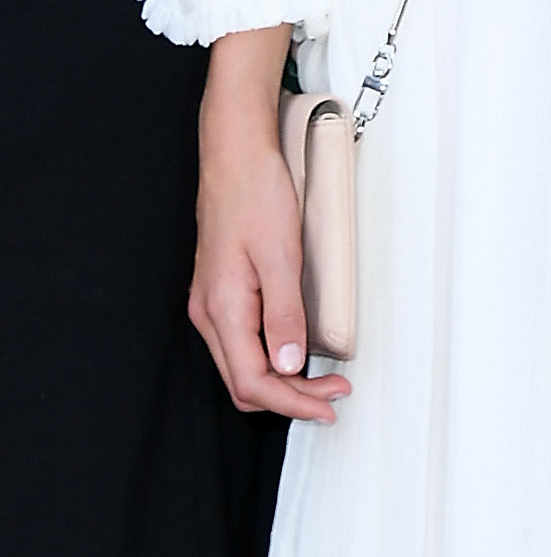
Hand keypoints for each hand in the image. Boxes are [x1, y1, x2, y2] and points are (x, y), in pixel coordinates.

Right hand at [192, 54, 351, 420]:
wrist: (235, 153)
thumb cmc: (254, 193)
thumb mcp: (280, 254)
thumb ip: (285, 314)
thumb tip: (290, 366)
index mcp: (222, 309)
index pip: (254, 381)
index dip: (293, 402)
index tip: (329, 403)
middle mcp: (210, 313)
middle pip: (245, 382)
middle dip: (290, 398)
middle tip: (334, 394)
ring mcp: (213, 303)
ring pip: (243, 365)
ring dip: (283, 380)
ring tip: (322, 380)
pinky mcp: (223, 290)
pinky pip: (244, 342)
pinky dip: (272, 357)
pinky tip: (296, 352)